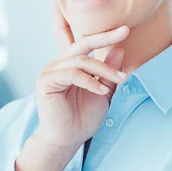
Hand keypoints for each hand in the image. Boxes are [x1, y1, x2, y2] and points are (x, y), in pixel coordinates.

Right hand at [15, 2, 127, 170]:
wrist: (67, 140)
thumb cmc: (82, 118)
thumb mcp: (103, 92)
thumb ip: (109, 72)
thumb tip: (120, 49)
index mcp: (71, 64)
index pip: (86, 43)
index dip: (103, 34)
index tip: (125, 29)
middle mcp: (59, 63)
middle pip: (83, 43)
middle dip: (104, 37)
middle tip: (124, 31)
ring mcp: (50, 71)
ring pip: (81, 60)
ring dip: (104, 69)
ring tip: (120, 80)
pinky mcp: (46, 81)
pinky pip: (72, 74)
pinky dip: (90, 81)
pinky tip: (102, 90)